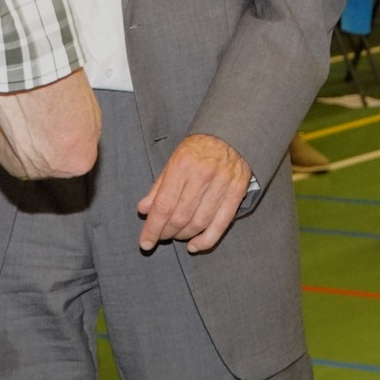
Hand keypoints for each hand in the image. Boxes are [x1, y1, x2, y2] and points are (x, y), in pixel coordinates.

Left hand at [137, 134, 251, 252]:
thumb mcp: (173, 160)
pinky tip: (194, 245)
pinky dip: (206, 240)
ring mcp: (221, 185)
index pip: (163, 205)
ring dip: (183, 235)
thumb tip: (143, 210)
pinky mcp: (237, 193)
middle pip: (180, 216)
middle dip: (166, 233)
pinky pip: (220, 224)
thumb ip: (158, 187)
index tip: (145, 242)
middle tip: (160, 236)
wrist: (232, 133)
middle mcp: (202, 176)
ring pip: (199, 223)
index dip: (152, 228)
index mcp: (182, 165)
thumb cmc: (198, 148)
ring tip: (176, 236)